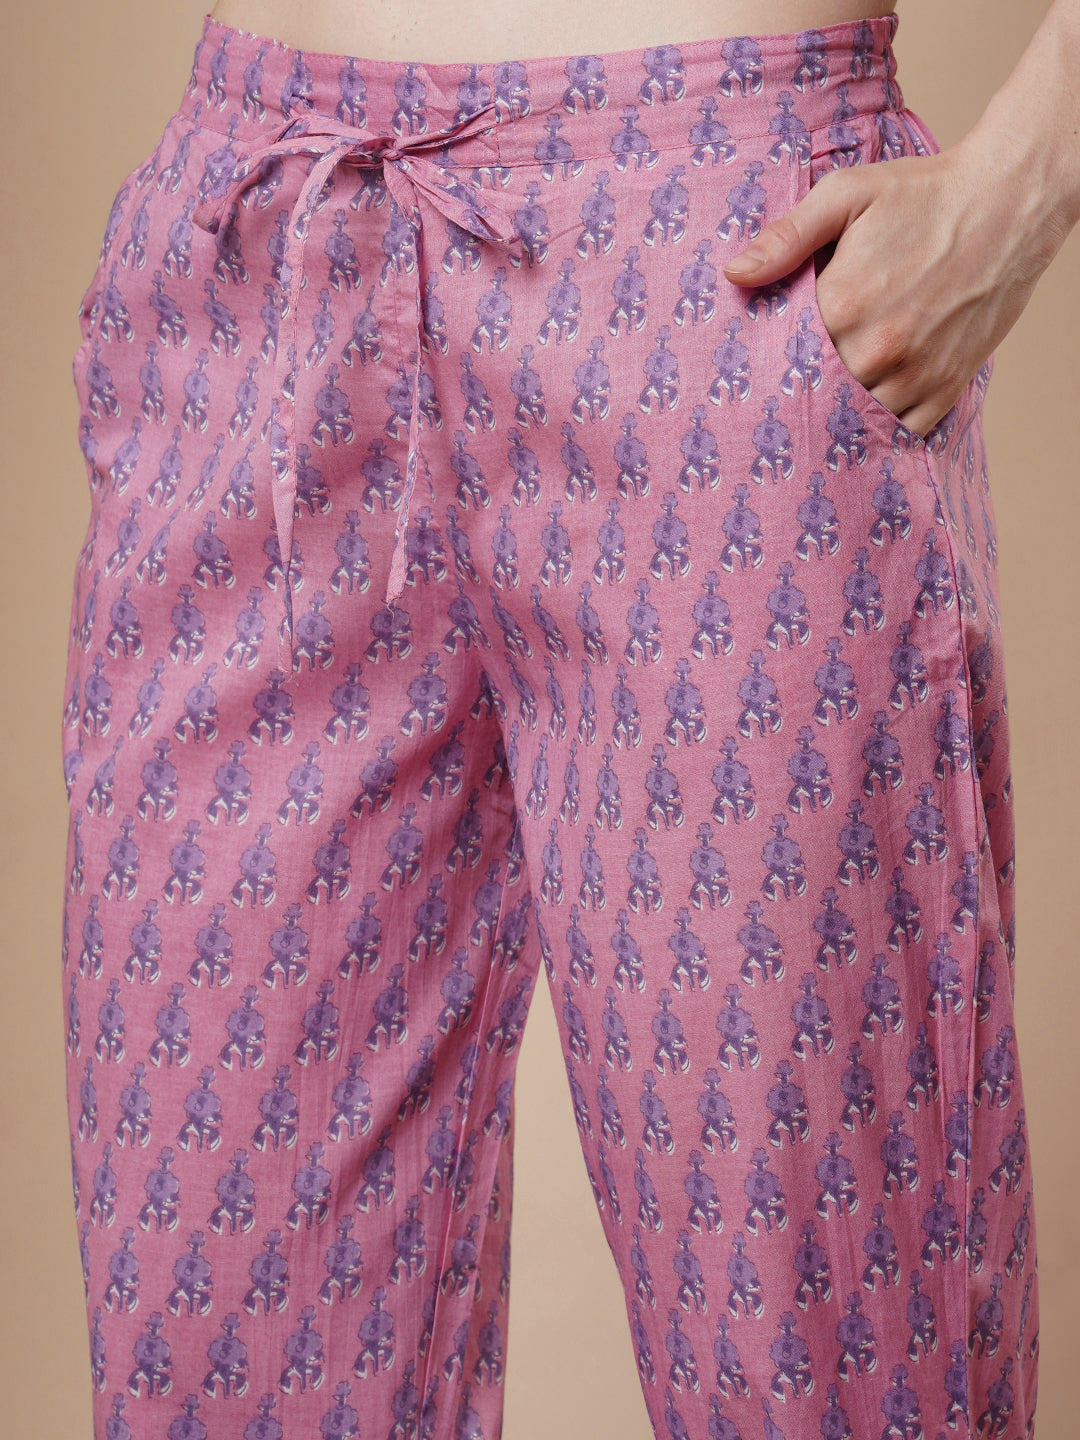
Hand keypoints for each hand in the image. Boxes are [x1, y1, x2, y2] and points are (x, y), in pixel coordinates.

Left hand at [722, 130, 1063, 439]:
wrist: (1008, 203)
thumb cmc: (923, 195)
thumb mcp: (846, 196)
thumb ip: (787, 238)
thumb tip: (734, 273)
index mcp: (843, 304)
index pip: (784, 356)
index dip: (771, 361)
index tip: (761, 363)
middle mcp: (877, 349)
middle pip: (817, 393)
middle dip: (803, 390)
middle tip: (788, 391)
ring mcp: (915, 374)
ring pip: (856, 419)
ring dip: (840, 412)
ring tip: (826, 400)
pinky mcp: (945, 388)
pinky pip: (902, 431)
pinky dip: (883, 427)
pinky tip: (867, 411)